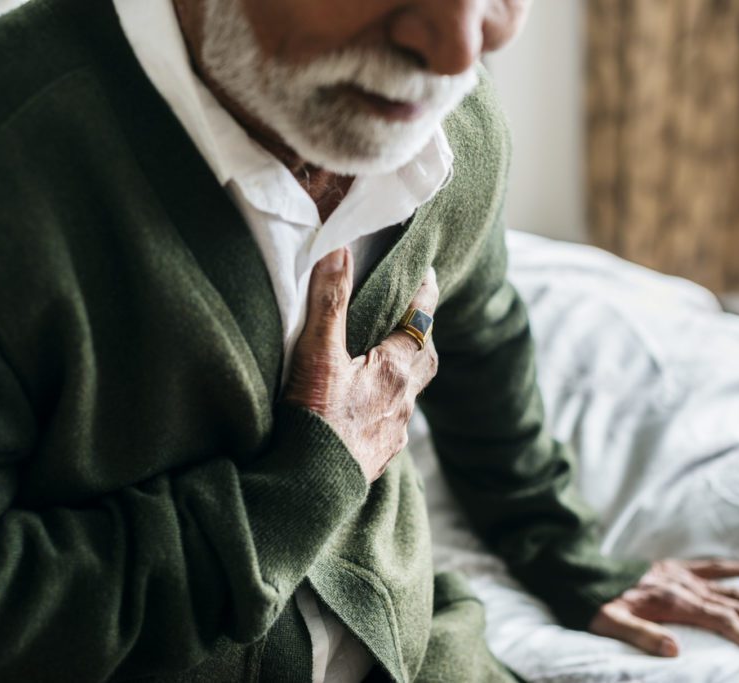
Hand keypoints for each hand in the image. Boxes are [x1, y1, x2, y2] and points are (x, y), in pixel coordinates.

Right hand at [282, 247, 438, 482]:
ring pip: (407, 395)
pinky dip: (383, 409)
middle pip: (423, 359)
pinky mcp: (377, 458)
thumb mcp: (318, 354)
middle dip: (419, 336)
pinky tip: (364, 413)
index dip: (424, 295)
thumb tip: (340, 250)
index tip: (428, 275)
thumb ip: (329, 301)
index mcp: (395, 370)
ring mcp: (393, 433)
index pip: (421, 321)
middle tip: (410, 318)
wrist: (310, 488)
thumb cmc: (316, 420)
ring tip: (382, 363)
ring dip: (400, 375)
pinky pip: (391, 424)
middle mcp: (403, 401)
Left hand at [589, 556, 738, 657]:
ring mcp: (684, 575)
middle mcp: (685, 585)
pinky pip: (717, 566)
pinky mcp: (679, 568)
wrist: (583, 571)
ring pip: (733, 589)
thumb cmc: (596, 601)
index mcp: (672, 600)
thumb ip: (641, 635)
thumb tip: (674, 649)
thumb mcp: (611, 622)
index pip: (721, 619)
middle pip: (736, 605)